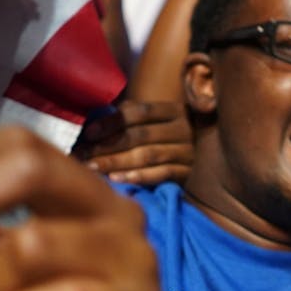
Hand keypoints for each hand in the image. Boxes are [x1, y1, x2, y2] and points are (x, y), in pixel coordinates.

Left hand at [73, 99, 193, 185]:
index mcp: (174, 111)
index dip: (113, 121)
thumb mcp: (153, 123)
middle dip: (108, 145)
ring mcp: (189, 152)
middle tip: (83, 155)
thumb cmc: (165, 140)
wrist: (208, 164)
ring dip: (117, 162)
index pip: (140, 111)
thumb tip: (92, 121)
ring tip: (93, 168)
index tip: (88, 132)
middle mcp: (184, 129)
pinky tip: (117, 179)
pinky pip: (162, 174)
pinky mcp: (189, 173)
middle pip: (141, 135)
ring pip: (148, 155)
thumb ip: (129, 118)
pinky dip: (139, 176)